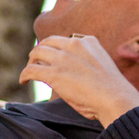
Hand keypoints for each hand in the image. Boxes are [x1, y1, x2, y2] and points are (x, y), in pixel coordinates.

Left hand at [20, 35, 138, 127]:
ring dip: (31, 62)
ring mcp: (62, 59)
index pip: (65, 40)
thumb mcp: (103, 64)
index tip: (52, 56)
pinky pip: (31, 70)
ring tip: (29, 71)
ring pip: (37, 53)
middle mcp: (73, 45)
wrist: (115, 98)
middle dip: (40, 51)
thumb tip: (79, 72)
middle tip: (35, 61)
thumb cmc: (113, 89)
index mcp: (88, 41)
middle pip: (48, 43)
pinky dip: (24, 74)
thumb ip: (89, 61)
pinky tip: (23, 80)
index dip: (55, 48)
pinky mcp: (54, 74)